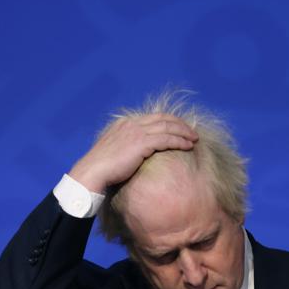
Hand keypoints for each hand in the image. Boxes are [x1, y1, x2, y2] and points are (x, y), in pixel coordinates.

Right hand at [68, 113, 197, 192]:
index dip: (169, 121)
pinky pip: (167, 139)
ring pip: (168, 127)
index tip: (179, 128)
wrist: (93, 171)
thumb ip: (124, 147)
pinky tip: (188, 146)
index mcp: (125, 123)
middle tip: (192, 132)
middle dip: (180, 124)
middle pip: (163, 118)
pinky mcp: (141, 143)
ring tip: (195, 138)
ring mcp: (137, 131)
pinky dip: (179, 141)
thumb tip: (132, 154)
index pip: (153, 117)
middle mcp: (132, 124)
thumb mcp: (113, 151)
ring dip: (184, 132)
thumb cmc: (101, 168)